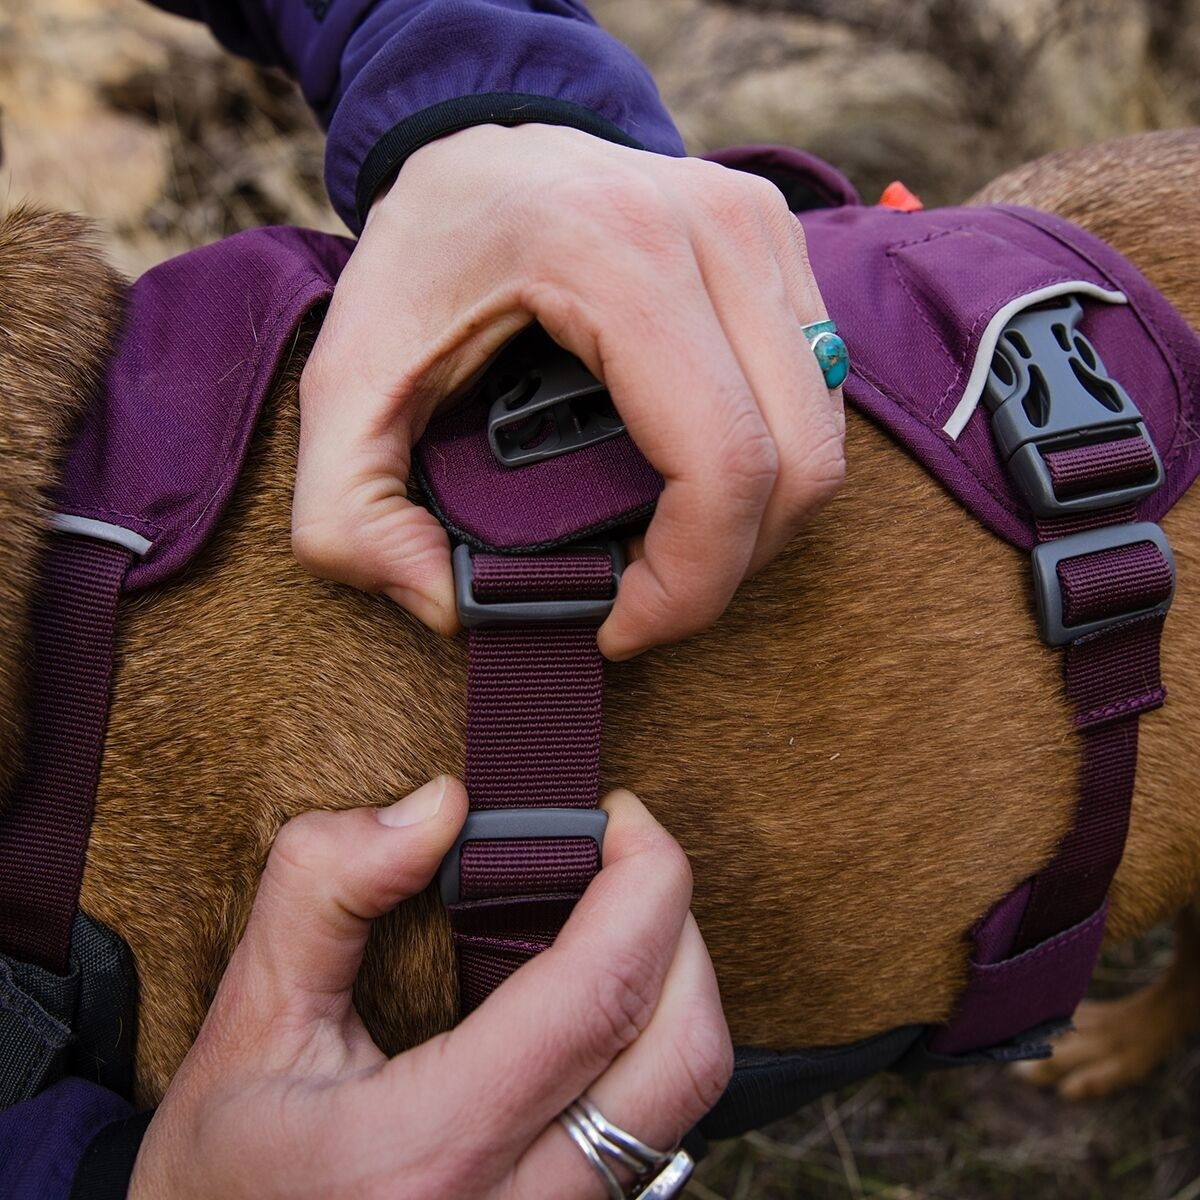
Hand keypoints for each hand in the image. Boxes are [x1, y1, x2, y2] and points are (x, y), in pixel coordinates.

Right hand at [129, 779, 731, 1198]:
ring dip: (673, 978)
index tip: (618, 814)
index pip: (600, 993)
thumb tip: (441, 805)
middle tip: (620, 854)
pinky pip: (659, 1124)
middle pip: (683, 1049)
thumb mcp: (245, 1020)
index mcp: (429, 1149)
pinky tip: (592, 993)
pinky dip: (651, 1036)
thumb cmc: (230, 1166)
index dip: (641, 880)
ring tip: (608, 914)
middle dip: (676, 922)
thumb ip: (324, 889)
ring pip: (686, 1094)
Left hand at [293, 123, 844, 658]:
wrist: (477, 144)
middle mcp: (714, 231)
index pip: (721, 462)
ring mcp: (762, 232)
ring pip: (822, 440)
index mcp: (614, 255)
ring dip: (757, 530)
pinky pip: (819, 399)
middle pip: (796, 466)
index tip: (620, 624)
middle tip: (644, 602)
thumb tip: (451, 610)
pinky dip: (773, 471)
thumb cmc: (421, 254)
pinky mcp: (780, 246)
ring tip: (670, 555)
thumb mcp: (343, 379)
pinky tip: (698, 489)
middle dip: (726, 572)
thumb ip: (349, 514)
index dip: (687, 583)